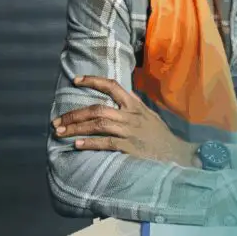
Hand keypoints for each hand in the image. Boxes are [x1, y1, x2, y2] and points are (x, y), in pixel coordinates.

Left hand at [53, 75, 197, 165]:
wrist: (179, 155)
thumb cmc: (160, 138)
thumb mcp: (148, 117)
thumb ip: (131, 109)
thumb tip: (110, 105)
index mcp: (135, 105)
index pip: (112, 85)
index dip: (93, 80)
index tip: (75, 81)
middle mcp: (131, 115)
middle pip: (97, 108)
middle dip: (74, 114)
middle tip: (57, 121)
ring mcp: (131, 131)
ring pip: (98, 124)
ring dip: (76, 128)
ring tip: (60, 133)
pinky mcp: (130, 148)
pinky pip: (106, 143)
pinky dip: (89, 143)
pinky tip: (77, 144)